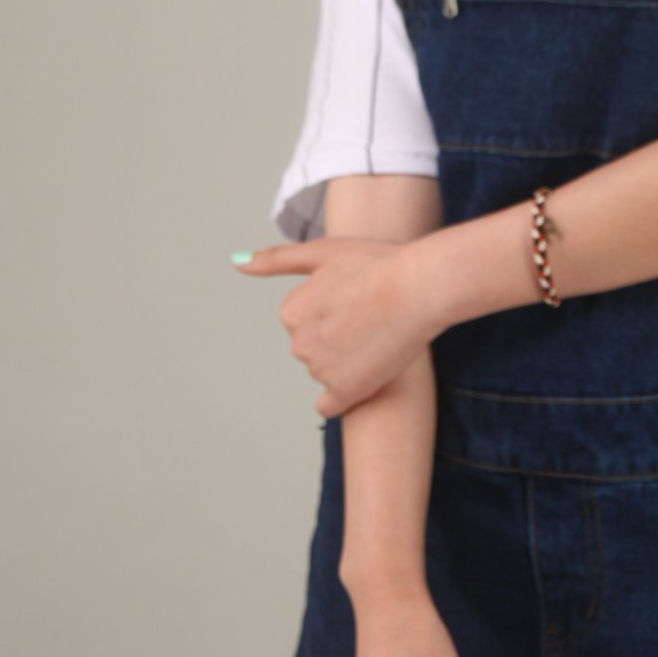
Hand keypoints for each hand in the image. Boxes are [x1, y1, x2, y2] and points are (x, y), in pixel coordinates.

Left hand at [234, 236, 443, 418]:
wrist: (420, 286)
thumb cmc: (378, 263)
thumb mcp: (324, 251)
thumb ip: (276, 260)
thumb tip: (237, 263)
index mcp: (291, 311)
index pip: (306, 320)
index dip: (335, 310)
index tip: (357, 299)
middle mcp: (299, 343)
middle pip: (316, 347)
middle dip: (338, 337)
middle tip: (372, 316)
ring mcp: (321, 369)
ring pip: (328, 372)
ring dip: (348, 361)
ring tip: (380, 336)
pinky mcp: (346, 391)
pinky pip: (330, 405)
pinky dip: (343, 395)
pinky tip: (362, 380)